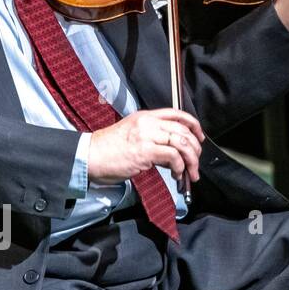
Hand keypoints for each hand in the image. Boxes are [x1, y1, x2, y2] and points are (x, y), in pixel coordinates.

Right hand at [87, 108, 203, 184]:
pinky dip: (180, 167)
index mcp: (145, 117)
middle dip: (195, 148)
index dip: (193, 125)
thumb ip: (151, 139)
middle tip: (196, 162)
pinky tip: (176, 175)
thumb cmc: (107, 150)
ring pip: (182, 142)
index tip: (199, 137)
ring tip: (190, 173)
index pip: (177, 114)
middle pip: (183, 130)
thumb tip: (171, 153)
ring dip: (191, 160)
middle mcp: (148, 123)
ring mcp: (147, 136)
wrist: (89, 156)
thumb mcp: (132, 136)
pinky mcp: (145, 151)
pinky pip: (173, 156)